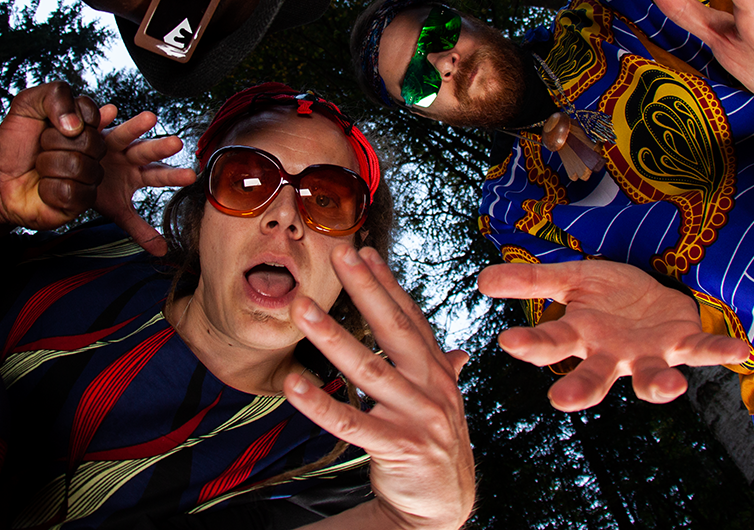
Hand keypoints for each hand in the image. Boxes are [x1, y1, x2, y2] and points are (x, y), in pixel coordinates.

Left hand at [0, 81, 105, 229]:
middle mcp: (92, 150)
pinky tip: (44, 187)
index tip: (51, 123)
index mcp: (84, 125)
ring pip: (79, 168)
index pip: (92, 114)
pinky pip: (71, 192)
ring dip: (48, 166)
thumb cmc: (15, 144)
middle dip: (52, 143)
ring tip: (41, 168)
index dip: (66, 117)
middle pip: (89, 142)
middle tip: (41, 147)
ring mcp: (90, 176)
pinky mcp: (82, 200)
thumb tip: (76, 124)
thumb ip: (54, 96)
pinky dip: (48, 189)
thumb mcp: (26, 106)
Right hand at [93, 109, 195, 255]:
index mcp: (138, 173)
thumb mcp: (118, 212)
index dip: (173, 176)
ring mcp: (109, 141)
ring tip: (150, 118)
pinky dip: (101, 117)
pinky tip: (108, 111)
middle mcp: (128, 154)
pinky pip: (96, 123)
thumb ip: (140, 229)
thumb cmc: (101, 190)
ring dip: (136, 127)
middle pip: (146, 152)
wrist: (70, 176)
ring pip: (125, 134)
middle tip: (177, 144)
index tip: (190, 176)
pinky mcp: (90, 132)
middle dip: (160, 148)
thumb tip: (162, 252)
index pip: (159, 175)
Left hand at [287, 246, 474, 529]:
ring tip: (302, 308)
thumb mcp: (442, 402)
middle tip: (339, 254)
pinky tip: (294, 384)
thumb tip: (460, 351)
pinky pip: (351, 423)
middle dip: (365, 288)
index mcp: (438, 370)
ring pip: (369, 369)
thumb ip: (444, 371)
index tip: (363, 249)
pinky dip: (320, 403)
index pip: (409, 316)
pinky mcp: (399, 448)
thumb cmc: (435, 444)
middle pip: (393, 329)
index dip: (386, 283)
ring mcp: (418, 416)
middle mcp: (432, 386)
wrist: (444, 505)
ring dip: (332, 336)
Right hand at [478, 260, 749, 412]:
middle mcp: (613, 353)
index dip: (531, 344)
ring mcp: (650, 353)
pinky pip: (703, 349)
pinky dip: (721, 351)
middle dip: (581, 389)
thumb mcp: (568, 279)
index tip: (508, 342)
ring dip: (658, 386)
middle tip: (562, 401)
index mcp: (581, 335)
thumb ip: (529, 281)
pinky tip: (741, 351)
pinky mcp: (684, 344)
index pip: (551, 342)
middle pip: (594, 376)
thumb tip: (482, 280)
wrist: (657, 296)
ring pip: (650, 377)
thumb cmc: (609, 295)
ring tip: (666, 389)